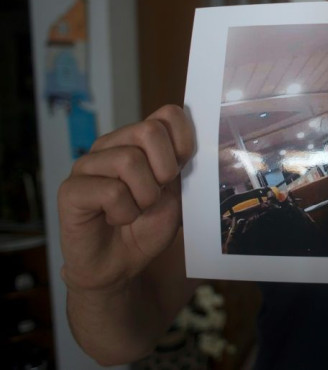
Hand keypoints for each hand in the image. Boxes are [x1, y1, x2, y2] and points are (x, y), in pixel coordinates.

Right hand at [58, 105, 194, 292]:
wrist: (119, 265)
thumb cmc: (146, 227)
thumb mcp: (177, 195)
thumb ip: (184, 167)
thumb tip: (203, 142)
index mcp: (138, 141)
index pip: (168, 114)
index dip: (182, 143)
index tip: (177, 174)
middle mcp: (111, 145)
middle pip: (149, 131)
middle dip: (164, 171)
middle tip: (154, 196)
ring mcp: (88, 165)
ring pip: (129, 161)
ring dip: (144, 197)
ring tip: (135, 210)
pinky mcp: (70, 189)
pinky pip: (110, 191)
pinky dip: (124, 212)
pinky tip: (116, 219)